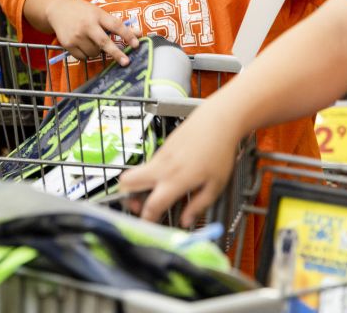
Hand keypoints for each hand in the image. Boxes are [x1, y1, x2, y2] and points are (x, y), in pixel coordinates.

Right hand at [45, 0, 139, 66]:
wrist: (57, 8)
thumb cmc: (83, 11)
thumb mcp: (99, 13)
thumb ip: (116, 24)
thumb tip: (138, 34)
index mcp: (97, 15)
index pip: (115, 25)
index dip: (127, 35)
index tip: (136, 44)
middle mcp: (87, 25)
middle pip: (104, 42)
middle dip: (116, 53)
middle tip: (126, 62)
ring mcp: (76, 35)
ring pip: (94, 52)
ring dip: (97, 51)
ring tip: (92, 41)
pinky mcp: (68, 44)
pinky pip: (83, 57)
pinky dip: (86, 54)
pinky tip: (82, 44)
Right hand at [118, 104, 239, 226]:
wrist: (217, 121)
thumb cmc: (219, 151)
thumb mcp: (215, 185)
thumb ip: (198, 206)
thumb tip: (186, 221)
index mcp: (174, 181)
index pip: (151, 205)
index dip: (146, 219)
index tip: (147, 225)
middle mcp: (161, 168)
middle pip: (127, 182)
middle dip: (127, 196)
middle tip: (140, 205)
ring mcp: (160, 156)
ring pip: (136, 172)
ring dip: (139, 185)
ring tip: (157, 193)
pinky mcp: (162, 148)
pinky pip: (149, 165)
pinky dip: (151, 174)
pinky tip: (170, 177)